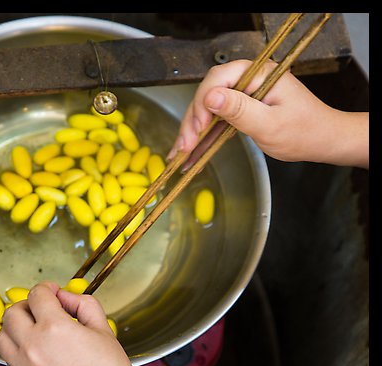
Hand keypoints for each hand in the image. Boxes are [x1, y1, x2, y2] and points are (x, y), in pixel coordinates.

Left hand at [0, 281, 136, 365]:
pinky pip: (8, 356)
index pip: (37, 294)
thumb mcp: (103, 331)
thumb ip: (84, 305)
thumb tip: (68, 297)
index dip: (47, 287)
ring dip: (15, 325)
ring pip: (2, 335)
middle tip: (42, 306)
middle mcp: (34, 346)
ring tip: (32, 325)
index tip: (52, 290)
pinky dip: (16, 346)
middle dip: (27, 304)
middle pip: (13, 312)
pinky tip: (34, 346)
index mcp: (54, 329)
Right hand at [168, 59, 367, 168]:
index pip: (219, 78)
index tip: (198, 127)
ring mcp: (244, 93)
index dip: (203, 102)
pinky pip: (217, 119)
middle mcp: (249, 79)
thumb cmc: (304, 132)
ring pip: (208, 108)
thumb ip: (240, 110)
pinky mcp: (242, 108)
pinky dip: (204, 135)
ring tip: (181, 152)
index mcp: (259, 73)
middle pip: (209, 93)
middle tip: (184, 146)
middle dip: (194, 121)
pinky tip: (190, 151)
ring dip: (193, 130)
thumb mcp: (270, 124)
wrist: (322, 141)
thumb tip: (211, 97)